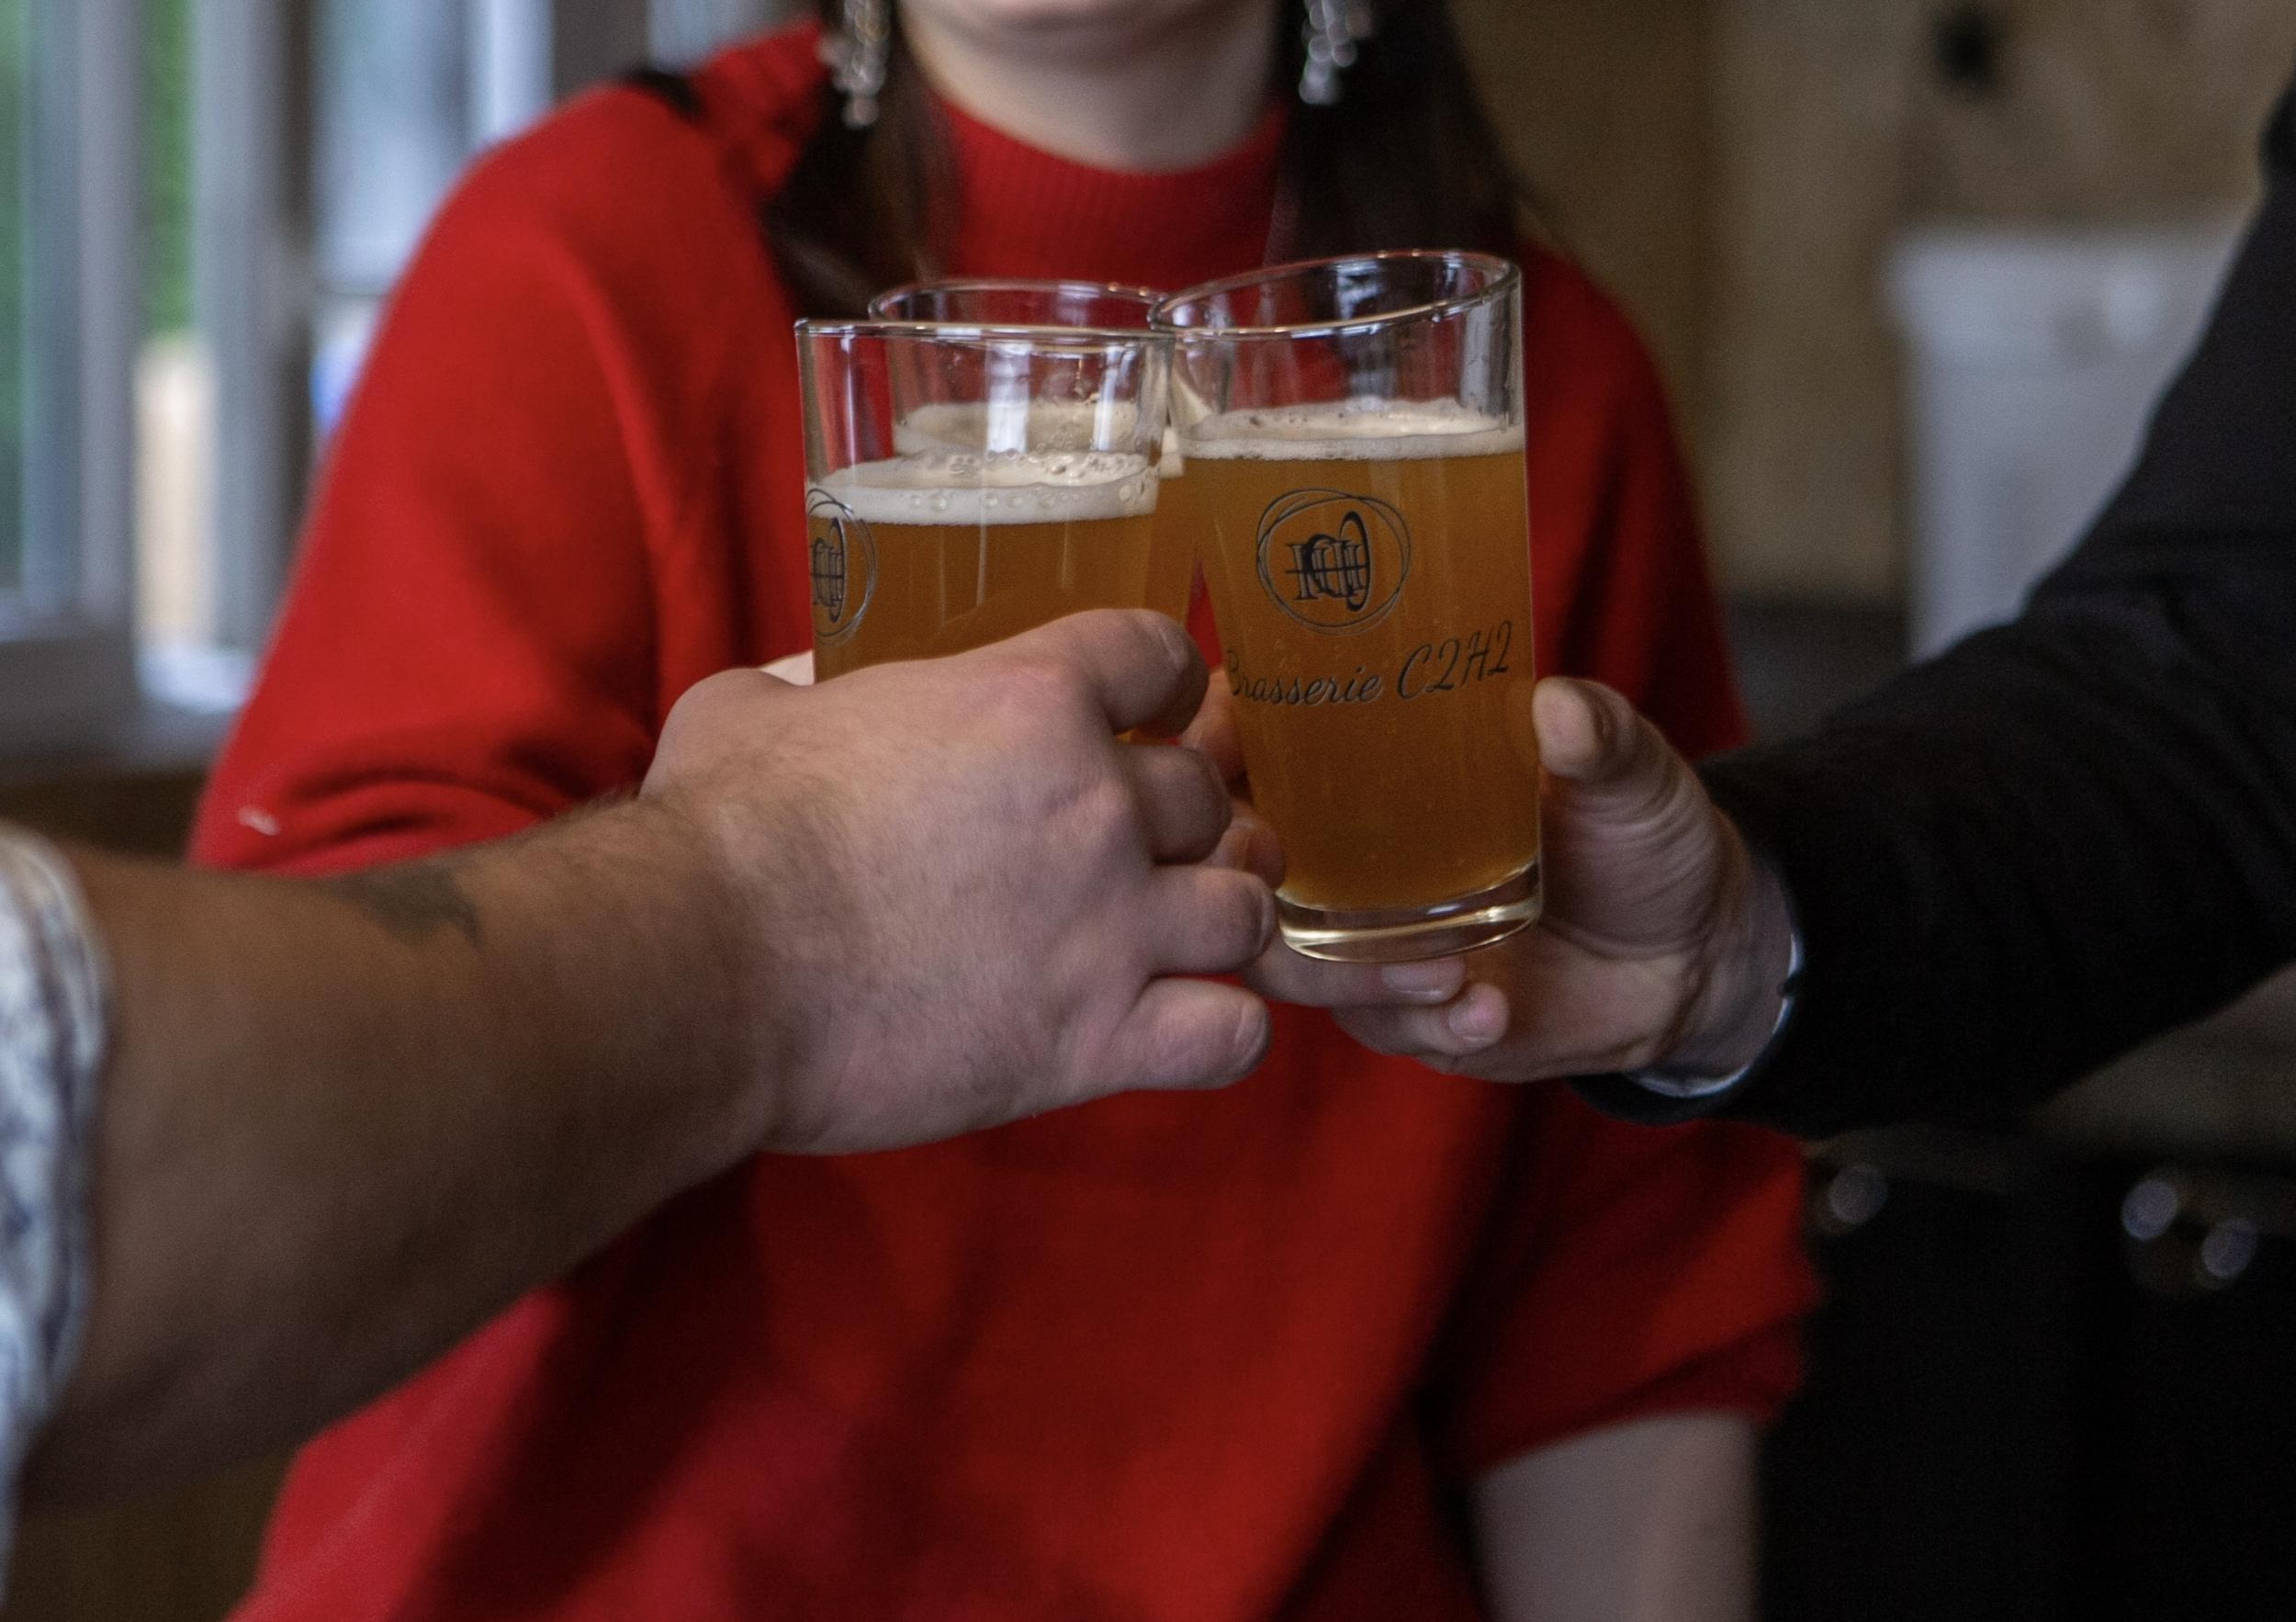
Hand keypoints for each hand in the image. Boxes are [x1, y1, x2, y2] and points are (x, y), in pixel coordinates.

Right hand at [644, 611, 1276, 1151]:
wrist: (707, 971)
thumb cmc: (720, 834)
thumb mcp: (752, 707)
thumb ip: (806, 683)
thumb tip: (803, 687)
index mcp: (1027, 699)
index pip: (1162, 656)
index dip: (1168, 686)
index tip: (1155, 715)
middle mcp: (1095, 804)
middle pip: (1208, 794)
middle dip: (1183, 821)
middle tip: (1139, 850)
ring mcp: (1109, 926)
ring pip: (1246, 908)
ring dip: (1217, 919)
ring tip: (1174, 940)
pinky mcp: (1099, 1039)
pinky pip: (1233, 1034)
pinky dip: (1223, 1035)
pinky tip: (1179, 1030)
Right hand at [1233, 677, 1794, 1082]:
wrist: (1690, 956)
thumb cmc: (1639, 835)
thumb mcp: (1629, 771)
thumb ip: (1599, 736)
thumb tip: (1559, 708)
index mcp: (1371, 757)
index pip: (1252, 731)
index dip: (1210, 734)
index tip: (1212, 744)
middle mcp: (1344, 846)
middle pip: (1228, 855)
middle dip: (1235, 871)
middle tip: (1281, 873)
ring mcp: (1364, 935)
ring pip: (1278, 956)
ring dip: (1346, 970)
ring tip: (1448, 970)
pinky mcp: (1398, 1012)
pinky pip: (1372, 1024)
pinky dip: (1426, 1020)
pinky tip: (1491, 1010)